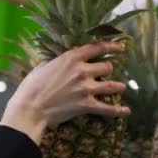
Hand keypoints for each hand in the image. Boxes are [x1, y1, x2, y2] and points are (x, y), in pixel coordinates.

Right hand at [1, 41, 129, 143]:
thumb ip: (56, 61)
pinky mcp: (87, 105)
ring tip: (120, 87)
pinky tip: (127, 111)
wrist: (31, 108)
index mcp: (72, 57)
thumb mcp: (43, 66)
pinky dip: (118, 111)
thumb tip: (61, 59)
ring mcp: (87, 88)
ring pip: (111, 85)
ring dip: (117, 86)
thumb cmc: (32, 86)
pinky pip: (108, 109)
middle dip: (108, 69)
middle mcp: (83, 70)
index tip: (121, 47)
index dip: (111, 46)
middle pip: (107, 67)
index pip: (97, 48)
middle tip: (106, 72)